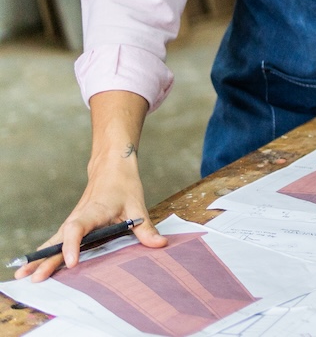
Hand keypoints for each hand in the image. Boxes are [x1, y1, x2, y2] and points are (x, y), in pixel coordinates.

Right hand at [19, 148, 164, 281]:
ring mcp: (72, 222)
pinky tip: (34, 265)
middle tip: (33, 278)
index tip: (71, 262)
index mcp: (93, 212)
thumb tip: (160, 244)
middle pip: (59, 240)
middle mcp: (77, 218)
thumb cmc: (123, 185)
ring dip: (39, 258)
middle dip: (46, 260)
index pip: (77, 229)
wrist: (110, 168)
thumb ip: (145, 228)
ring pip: (53, 241)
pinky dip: (45, 252)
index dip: (73, 245)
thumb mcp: (137, 205)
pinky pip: (57, 241)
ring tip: (23, 275)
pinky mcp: (72, 225)